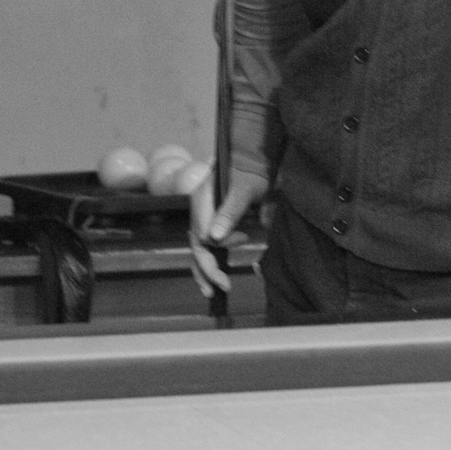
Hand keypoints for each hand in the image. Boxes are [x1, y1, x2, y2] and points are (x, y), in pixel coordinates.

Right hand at [187, 166, 268, 297]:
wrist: (253, 159)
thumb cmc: (251, 172)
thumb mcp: (244, 190)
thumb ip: (230, 211)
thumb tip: (215, 238)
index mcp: (202, 201)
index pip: (203, 235)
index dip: (220, 248)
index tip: (241, 243)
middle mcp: (198, 210)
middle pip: (197, 245)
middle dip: (207, 268)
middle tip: (222, 287)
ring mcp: (203, 216)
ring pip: (198, 248)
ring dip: (204, 269)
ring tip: (212, 290)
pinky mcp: (211, 221)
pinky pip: (205, 244)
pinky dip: (208, 260)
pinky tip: (213, 274)